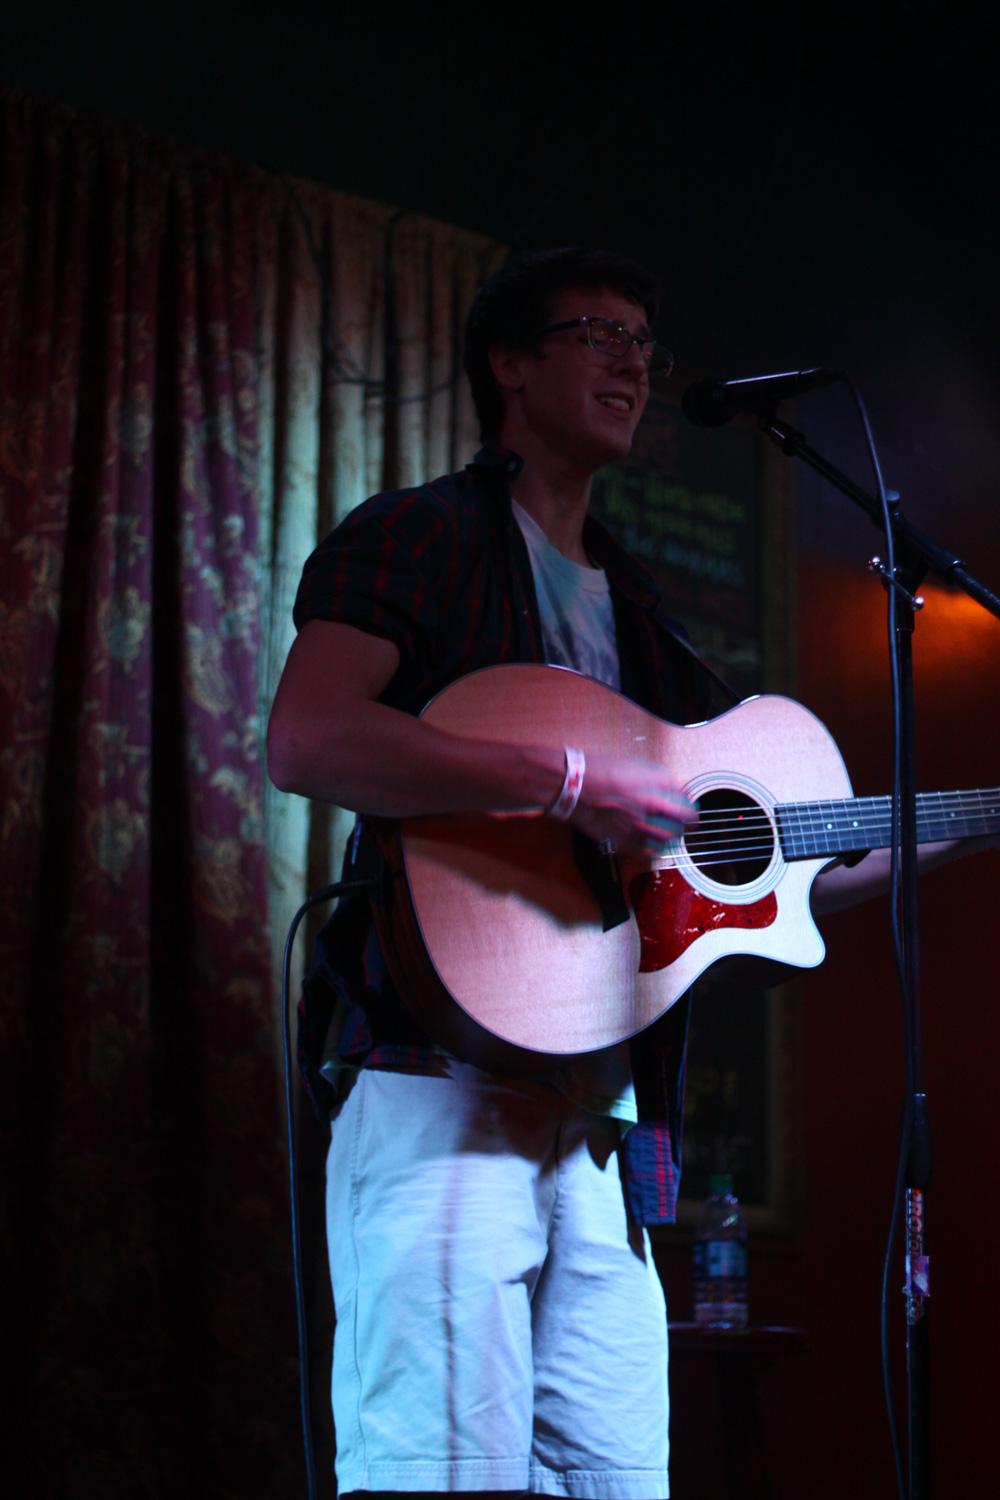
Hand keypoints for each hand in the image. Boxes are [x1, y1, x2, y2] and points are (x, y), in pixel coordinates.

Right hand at [567, 750, 697, 857]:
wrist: (575, 785)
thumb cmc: (603, 770)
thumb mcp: (636, 764)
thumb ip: (659, 776)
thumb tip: (675, 784)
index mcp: (651, 798)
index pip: (682, 811)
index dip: (692, 815)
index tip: (694, 815)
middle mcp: (644, 818)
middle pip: (673, 831)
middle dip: (684, 831)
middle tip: (686, 829)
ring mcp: (629, 831)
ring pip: (657, 844)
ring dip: (668, 842)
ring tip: (672, 840)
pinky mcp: (616, 839)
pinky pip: (638, 851)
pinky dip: (649, 851)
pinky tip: (652, 850)